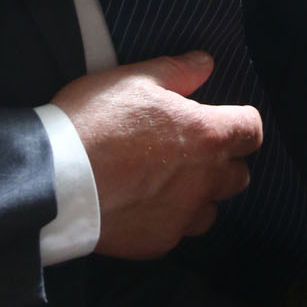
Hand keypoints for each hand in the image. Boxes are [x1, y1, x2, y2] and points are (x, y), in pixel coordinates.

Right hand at [52, 52, 262, 259]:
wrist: (55, 178)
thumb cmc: (95, 120)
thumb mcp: (133, 79)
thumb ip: (178, 72)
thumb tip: (206, 63)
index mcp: (206, 136)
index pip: (252, 130)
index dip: (240, 122)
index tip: (221, 119)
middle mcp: (204, 180)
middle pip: (238, 174)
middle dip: (221, 161)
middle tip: (187, 149)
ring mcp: (183, 216)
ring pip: (210, 209)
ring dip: (197, 194)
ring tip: (163, 180)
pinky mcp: (159, 242)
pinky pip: (176, 231)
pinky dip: (166, 218)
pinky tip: (139, 203)